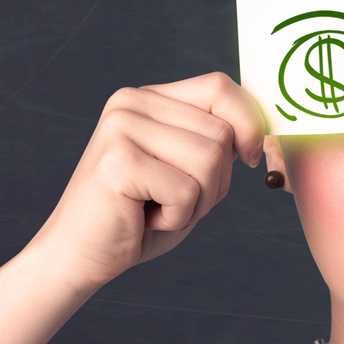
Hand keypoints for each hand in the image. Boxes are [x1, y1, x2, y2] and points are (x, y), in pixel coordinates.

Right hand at [29, 72, 264, 286]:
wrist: (80, 256)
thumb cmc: (139, 217)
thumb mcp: (187, 170)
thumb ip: (217, 141)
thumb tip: (263, 128)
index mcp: (148, 98)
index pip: (219, 86)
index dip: (249, 124)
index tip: (248, 159)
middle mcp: (131, 103)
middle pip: (222, 132)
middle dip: (217, 182)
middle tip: (175, 201)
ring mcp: (121, 128)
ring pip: (211, 161)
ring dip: (198, 202)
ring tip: (159, 208)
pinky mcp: (118, 162)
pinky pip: (187, 192)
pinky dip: (177, 218)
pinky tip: (144, 219)